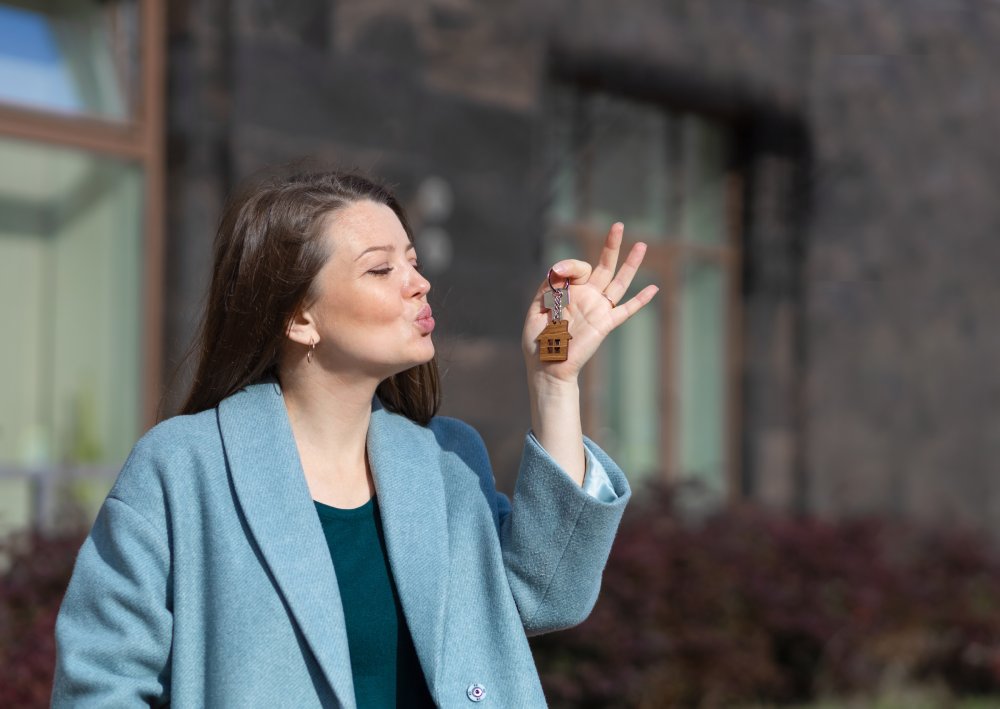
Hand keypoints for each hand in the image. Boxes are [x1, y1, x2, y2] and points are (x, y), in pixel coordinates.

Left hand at [522, 222, 659, 383]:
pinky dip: (640, 300)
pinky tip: (654, 289)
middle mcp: (586, 297)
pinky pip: (626, 310)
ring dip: (631, 264)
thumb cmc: (538, 342)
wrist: (546, 367)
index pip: (577, 267)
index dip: (570, 265)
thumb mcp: (537, 307)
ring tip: (642, 245)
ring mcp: (598, 309)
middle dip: (611, 246)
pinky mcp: (606, 324)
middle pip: (603, 266)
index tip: (558, 272)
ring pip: (619, 282)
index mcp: (569, 292)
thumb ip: (548, 286)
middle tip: (618, 225)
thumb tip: (560, 269)